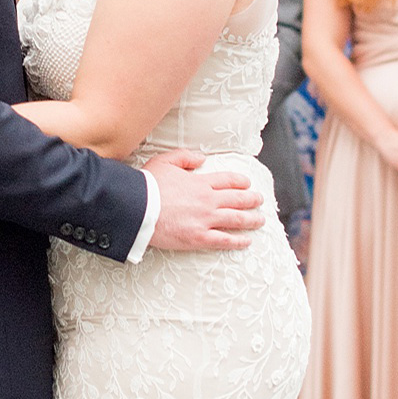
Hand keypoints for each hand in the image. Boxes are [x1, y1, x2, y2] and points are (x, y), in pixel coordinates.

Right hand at [146, 150, 265, 250]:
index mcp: (200, 182)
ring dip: (251, 219)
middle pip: (237, 199)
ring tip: (261, 220)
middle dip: (251, 199)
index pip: (227, 180)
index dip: (240, 181)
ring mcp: (205, 220)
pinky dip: (238, 241)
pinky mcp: (199, 238)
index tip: (247, 183)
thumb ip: (185, 157)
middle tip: (260, 200)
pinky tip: (247, 241)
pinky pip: (224, 240)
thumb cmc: (147, 185)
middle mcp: (207, 200)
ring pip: (236, 219)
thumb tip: (202, 158)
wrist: (137, 208)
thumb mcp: (165, 161)